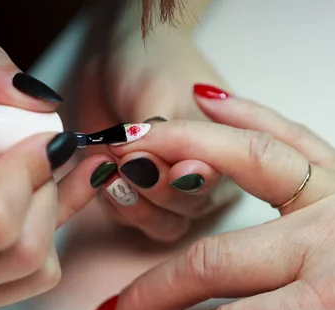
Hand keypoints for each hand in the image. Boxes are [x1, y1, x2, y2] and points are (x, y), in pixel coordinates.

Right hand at [0, 43, 114, 309]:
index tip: (42, 137)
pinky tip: (46, 200)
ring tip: (32, 177)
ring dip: (51, 214)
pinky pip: (32, 280)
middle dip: (45, 190)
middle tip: (34, 154)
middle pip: (23, 250)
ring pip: (37, 270)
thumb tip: (41, 101)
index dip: (29, 170)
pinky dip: (50, 235)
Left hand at [76, 31, 240, 242]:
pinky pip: (133, 221)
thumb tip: (147, 165)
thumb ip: (158, 134)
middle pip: (192, 206)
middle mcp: (206, 178)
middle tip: (134, 162)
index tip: (176, 166)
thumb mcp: (157, 90)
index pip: (221, 177)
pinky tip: (106, 181)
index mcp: (228, 150)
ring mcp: (171, 192)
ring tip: (115, 176)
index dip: (197, 176)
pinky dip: (119, 206)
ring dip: (139, 205)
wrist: (117, 60)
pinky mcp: (139, 198)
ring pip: (165, 223)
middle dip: (161, 188)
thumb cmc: (152, 65)